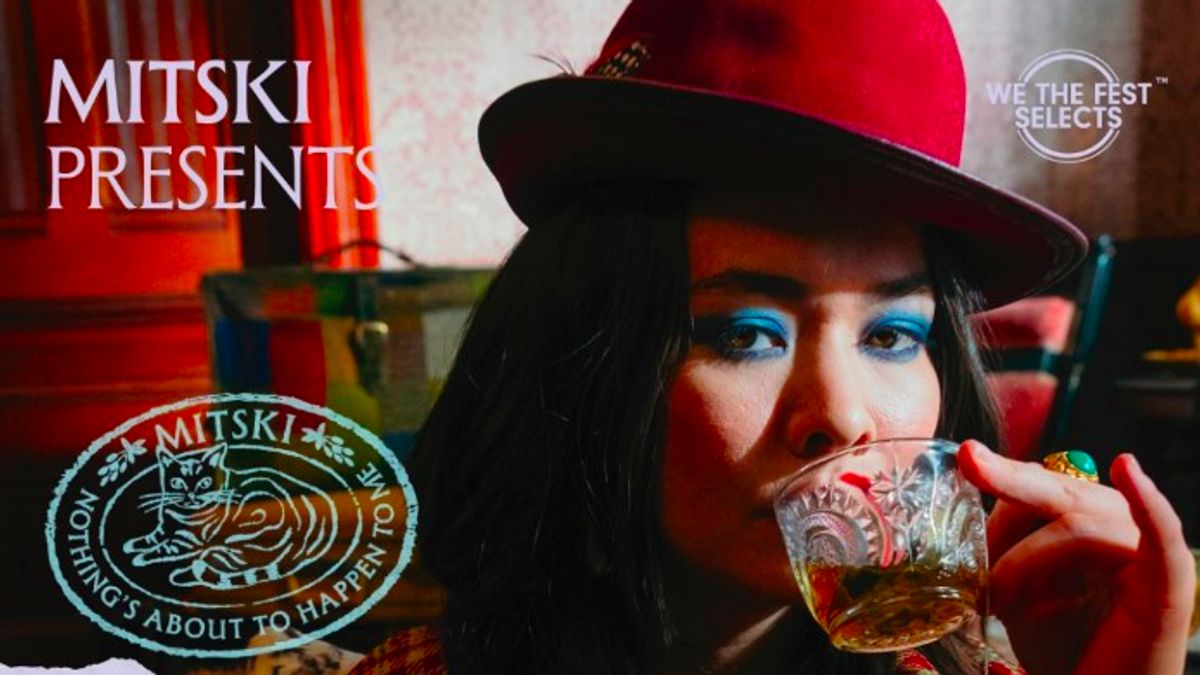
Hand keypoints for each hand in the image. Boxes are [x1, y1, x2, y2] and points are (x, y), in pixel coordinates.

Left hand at [958, 441, 1195, 674]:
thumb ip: (999, 552)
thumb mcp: (1016, 594)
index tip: (964, 464)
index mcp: (1082, 522)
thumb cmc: (1062, 649)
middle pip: (1058, 491)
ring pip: (1078, 525)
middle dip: (1007, 477)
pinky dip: (1146, 503)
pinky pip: (1160, 537)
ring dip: (1024, 556)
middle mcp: (1115, 528)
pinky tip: (1126, 470)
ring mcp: (1142, 554)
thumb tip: (958, 524)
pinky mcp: (1166, 585)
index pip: (1038, 486)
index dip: (998, 484)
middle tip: (970, 461)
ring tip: (996, 597)